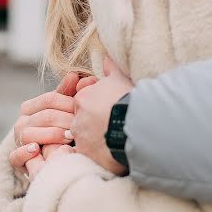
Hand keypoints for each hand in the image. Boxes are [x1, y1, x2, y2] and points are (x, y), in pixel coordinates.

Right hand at [9, 72, 96, 178]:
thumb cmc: (60, 128)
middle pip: (45, 116)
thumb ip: (69, 93)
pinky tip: (36, 149)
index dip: (69, 103)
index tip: (84, 110)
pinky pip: (15, 156)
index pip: (50, 99)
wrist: (49, 156)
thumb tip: (74, 75)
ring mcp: (18, 139)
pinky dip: (24, 152)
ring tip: (69, 138)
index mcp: (31, 107)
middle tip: (81, 127)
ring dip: (52, 136)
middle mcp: (21, 122)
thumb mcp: (64, 110)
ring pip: (31, 134)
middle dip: (66, 121)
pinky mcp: (16, 159)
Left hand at [71, 56, 133, 175]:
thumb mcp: (120, 77)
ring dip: (96, 140)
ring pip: (86, 140)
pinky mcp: (87, 156)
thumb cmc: (127, 98)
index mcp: (82, 99)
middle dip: (95, 124)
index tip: (110, 108)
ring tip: (114, 140)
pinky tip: (112, 153)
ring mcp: (81, 139)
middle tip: (112, 124)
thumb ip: (111, 66)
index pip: (84, 102)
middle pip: (83, 122)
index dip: (97, 105)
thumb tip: (106, 55)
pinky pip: (90, 156)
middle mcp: (77, 119)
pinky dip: (99, 155)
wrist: (135, 124)